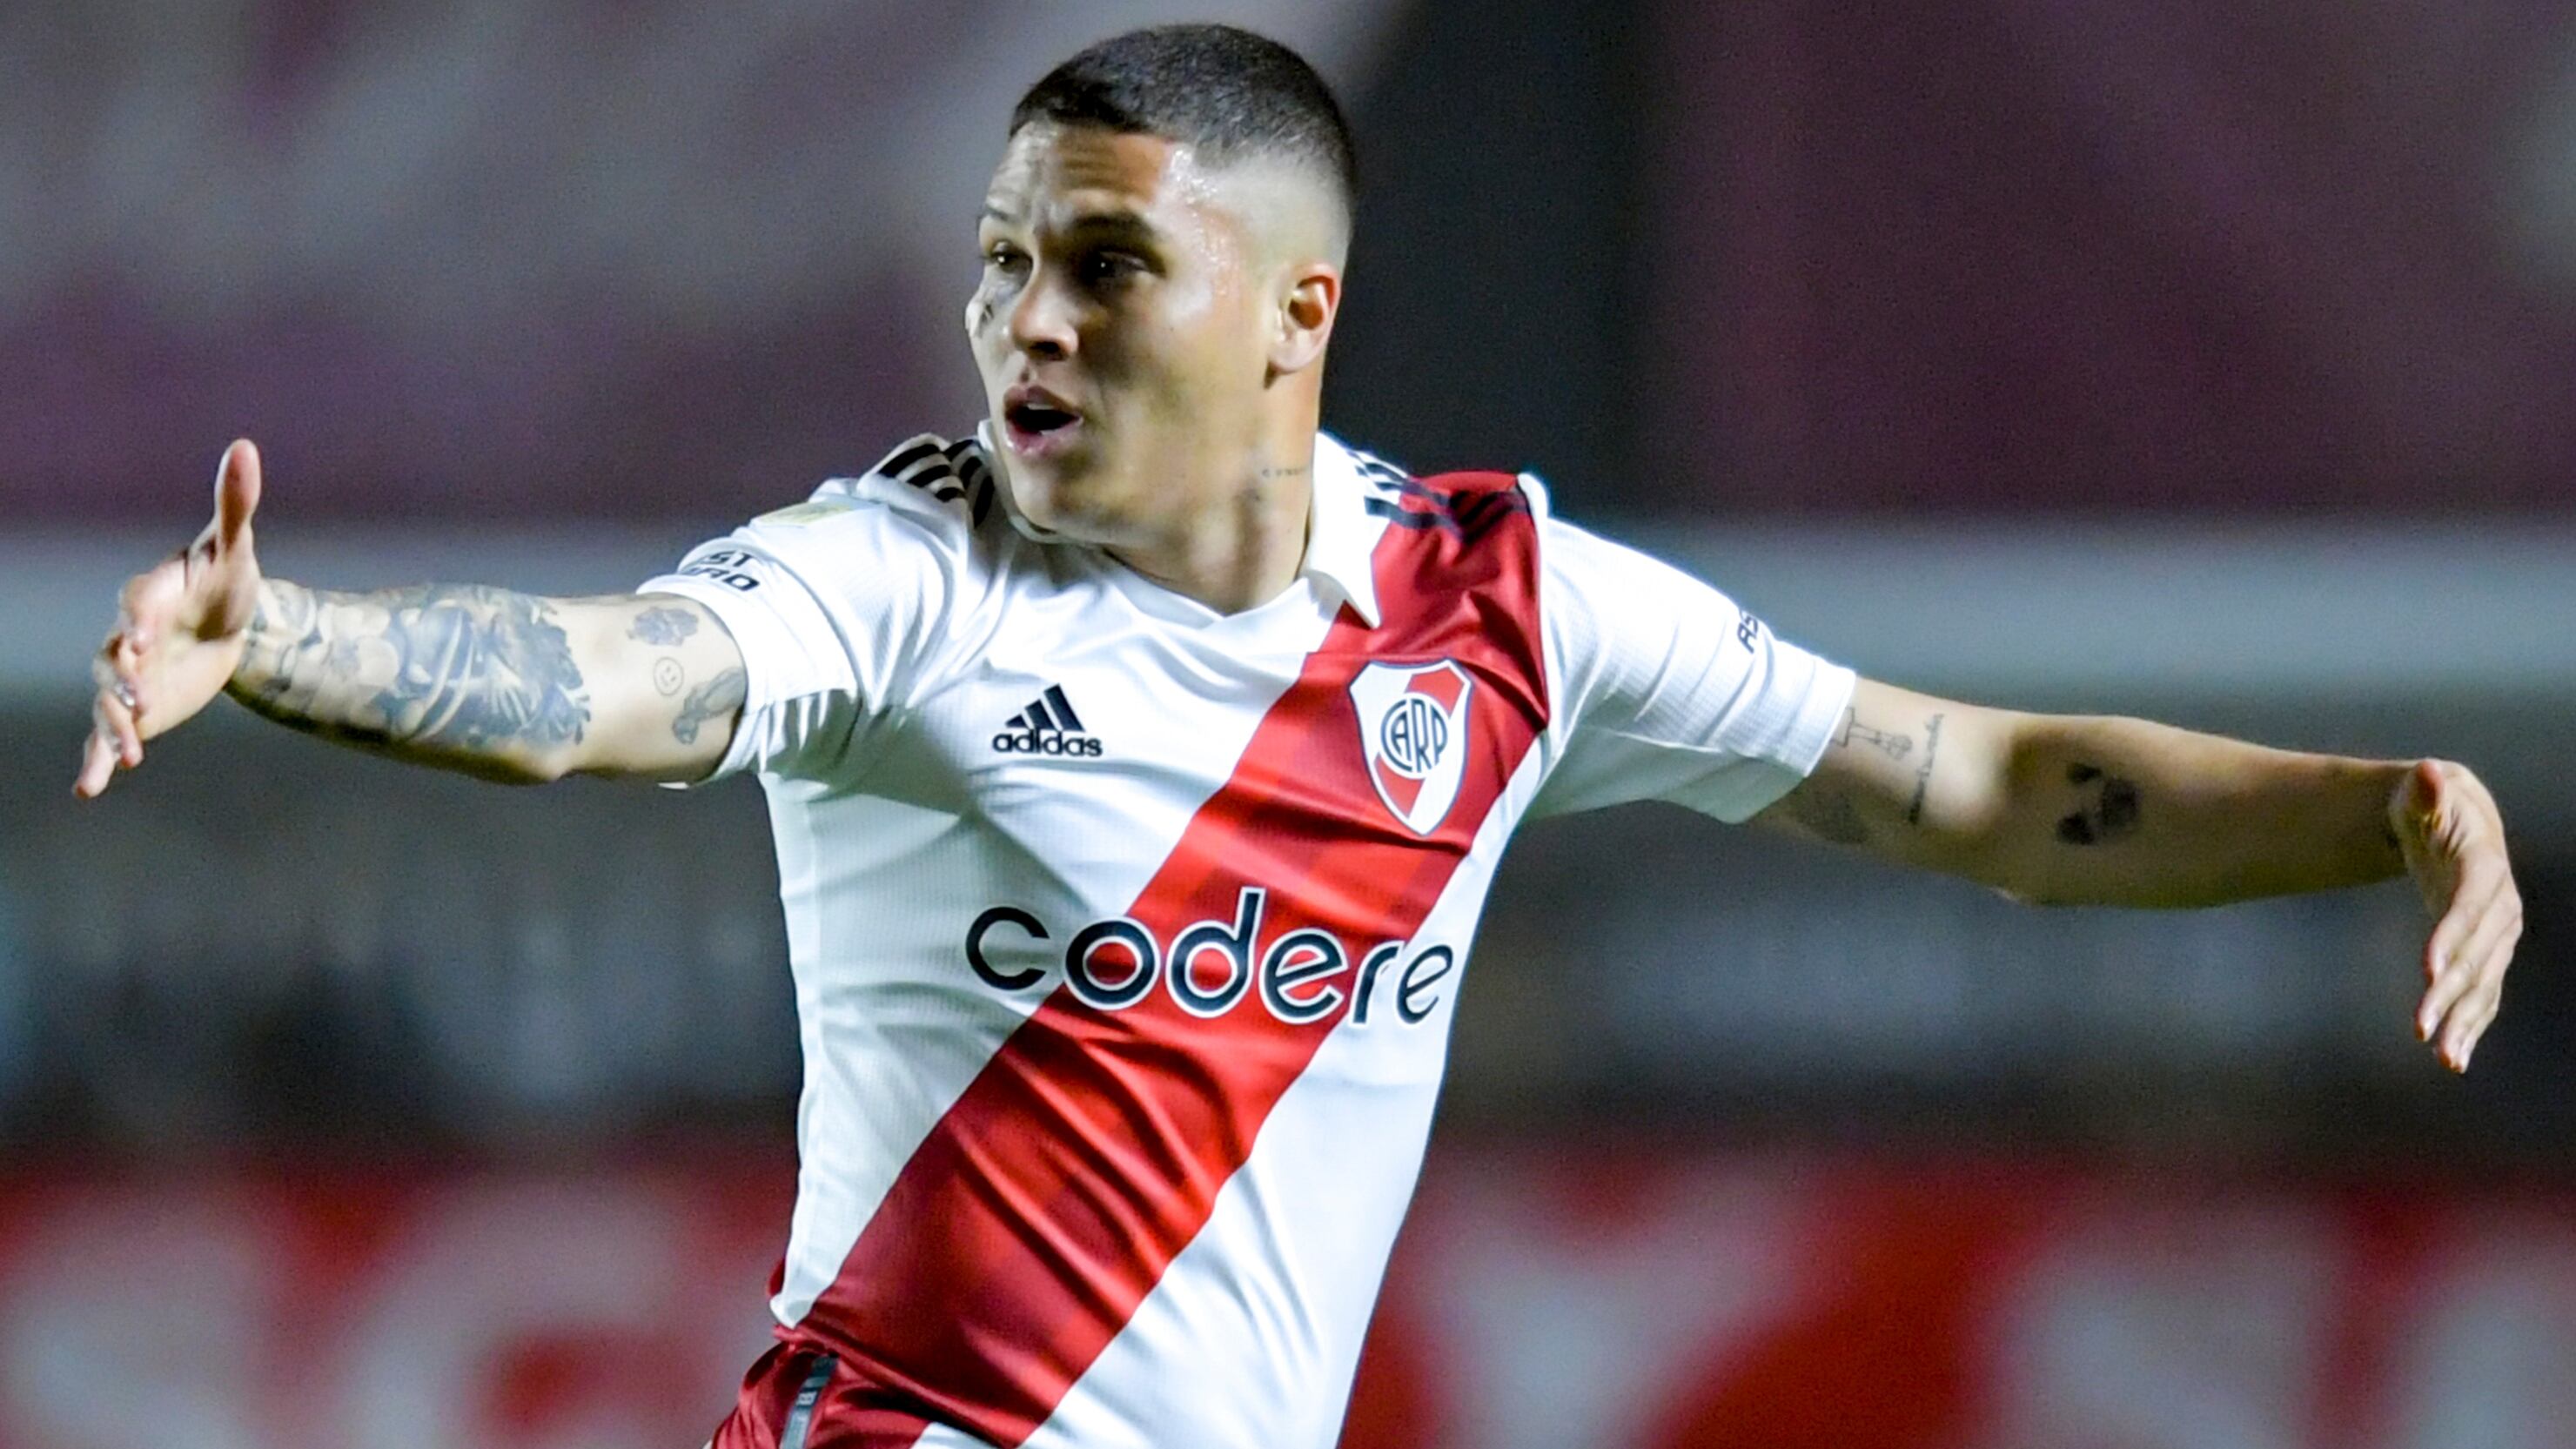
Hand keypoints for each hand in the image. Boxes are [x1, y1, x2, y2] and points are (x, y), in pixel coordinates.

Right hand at [75, 439, 265, 798]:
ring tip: (129, 753)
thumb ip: (234, 503)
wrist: (229, 622)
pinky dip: (99, 758)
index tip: (141, 637)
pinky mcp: (135, 707)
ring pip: (106, 699)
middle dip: (121, 677)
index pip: (139, 602)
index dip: (137, 617)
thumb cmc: (228, 577)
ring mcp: (126, 673)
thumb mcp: (236, 546)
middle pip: (112, 655)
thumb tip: (244, 446)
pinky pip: (108, 733)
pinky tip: (90, 788)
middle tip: (138, 699)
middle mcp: (129, 634)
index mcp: (154, 593)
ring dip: (114, 724)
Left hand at [2391, 758, 2522, 1070]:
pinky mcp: (2487, 953)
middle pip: (2476, 955)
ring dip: (2465, 1022)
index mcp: (2482, 868)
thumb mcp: (2421, 794)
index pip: (2468, 907)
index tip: (2427, 970)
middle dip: (2450, 993)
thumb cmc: (2429, 806)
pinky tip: (2453, 1059)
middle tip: (2420, 1027)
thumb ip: (2423, 791)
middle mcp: (2499, 907)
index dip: (2451, 937)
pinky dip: (2470, 1026)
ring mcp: (2497, 935)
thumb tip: (2426, 773)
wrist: (2454, 823)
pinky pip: (2483, 994)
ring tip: (2444, 1059)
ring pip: (2484, 984)